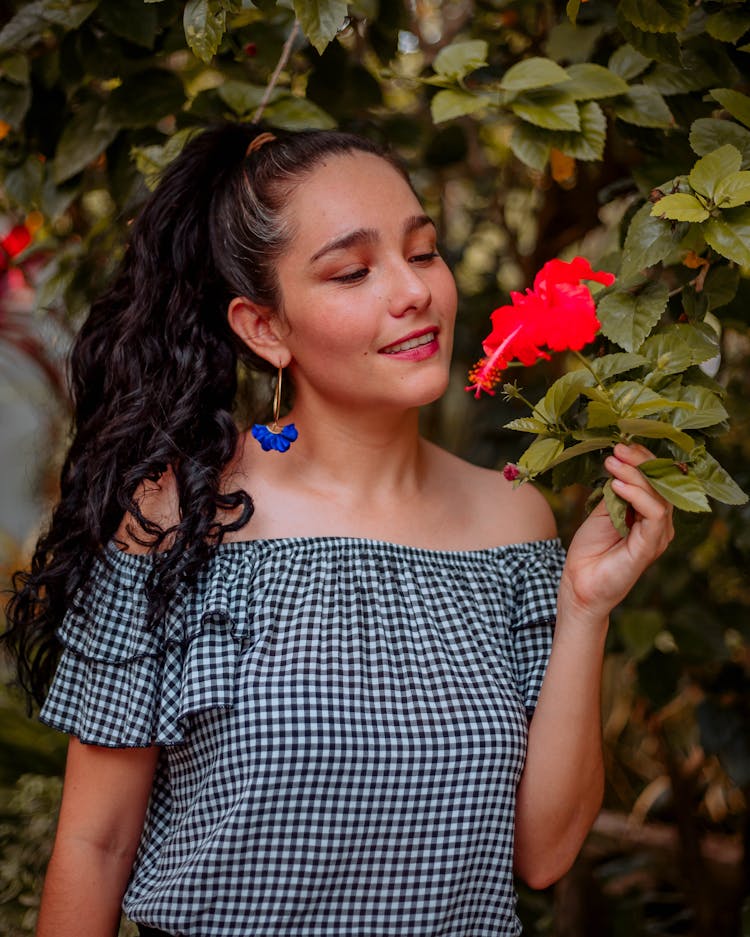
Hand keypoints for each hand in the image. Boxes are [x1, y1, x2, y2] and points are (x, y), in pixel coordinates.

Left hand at [559, 443, 674, 625]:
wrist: (579, 582)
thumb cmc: (590, 548)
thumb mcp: (603, 510)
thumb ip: (617, 490)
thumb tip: (620, 462)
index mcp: (650, 512)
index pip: (657, 479)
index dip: (642, 459)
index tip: (620, 445)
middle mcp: (659, 522)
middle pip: (662, 484)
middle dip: (640, 461)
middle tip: (619, 448)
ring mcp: (658, 535)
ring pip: (659, 496)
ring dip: (635, 475)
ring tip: (612, 463)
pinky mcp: (650, 546)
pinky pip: (654, 515)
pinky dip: (637, 496)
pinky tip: (616, 485)